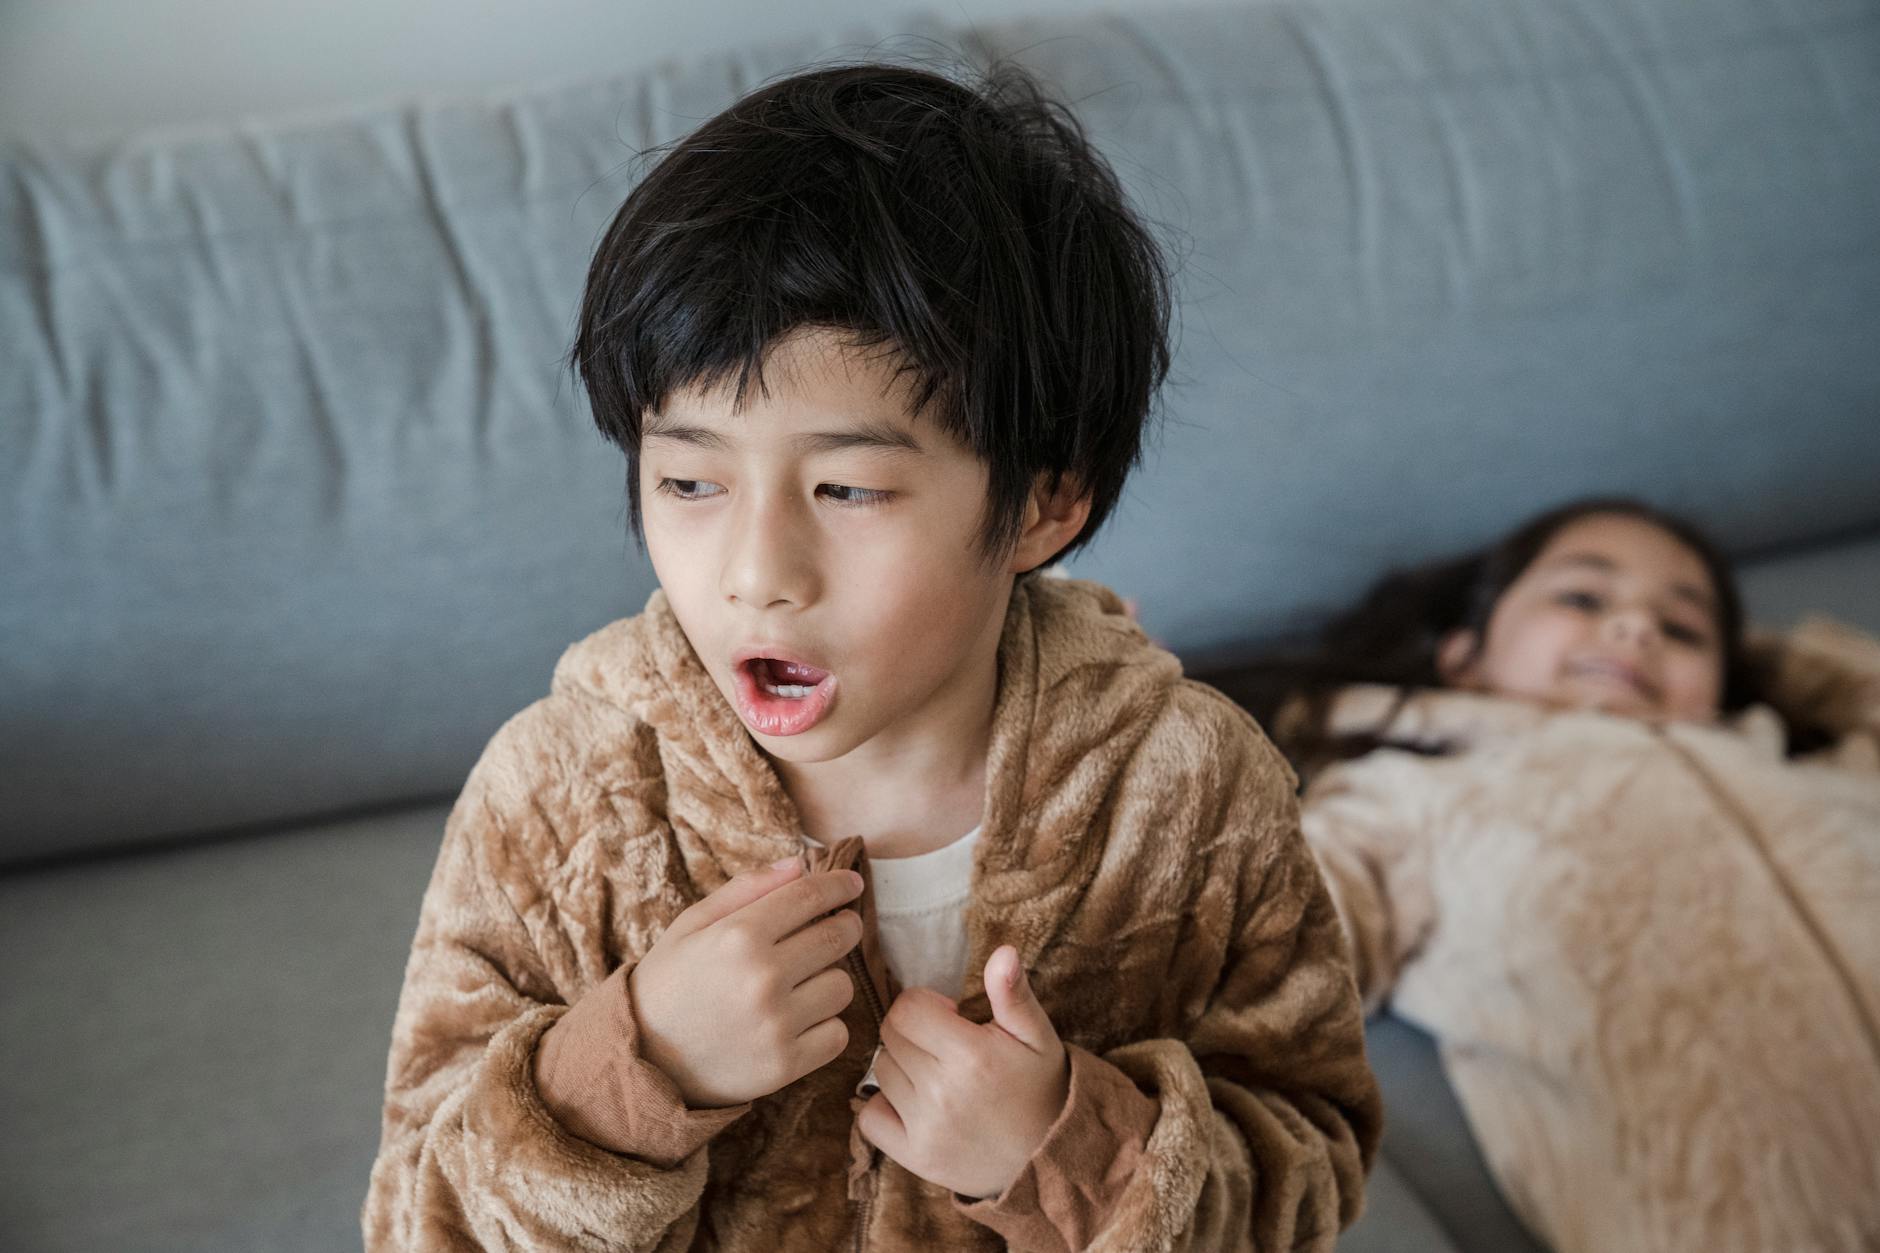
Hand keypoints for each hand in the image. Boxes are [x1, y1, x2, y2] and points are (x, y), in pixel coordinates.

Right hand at [629, 860, 862, 1107]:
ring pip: (842, 986)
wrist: (642, 1060)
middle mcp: (762, 978)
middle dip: (843, 926)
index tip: (852, 884)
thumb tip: (800, 864)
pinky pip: (837, 1034)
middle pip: (837, 937)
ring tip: (801, 983)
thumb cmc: (669, 983)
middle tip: (837, 928)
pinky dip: (825, 1026)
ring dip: (828, 979)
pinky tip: (798, 1020)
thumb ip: (746, 889)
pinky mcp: (784, 1066)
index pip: (811, 896)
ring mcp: (776, 1025)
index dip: (840, 885)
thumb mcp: (692, 924)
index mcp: (739, 936)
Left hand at [856, 945, 1070, 1198]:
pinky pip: (869, 1118)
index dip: (925, 1004)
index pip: (906, 1009)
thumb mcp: (1038, 1036)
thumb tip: (1003, 952)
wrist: (1050, 1158)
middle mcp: (942, 1092)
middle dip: (913, 1031)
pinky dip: (883, 1108)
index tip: (951, 1017)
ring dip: (901, 1067)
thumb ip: (1014, 994)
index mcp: (971, 1055)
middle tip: (944, 1046)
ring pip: (881, 1072)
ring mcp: (926, 1128)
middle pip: (890, 1036)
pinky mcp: (915, 1157)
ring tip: (936, 1076)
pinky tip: (913, 1105)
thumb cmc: (1041, 1088)